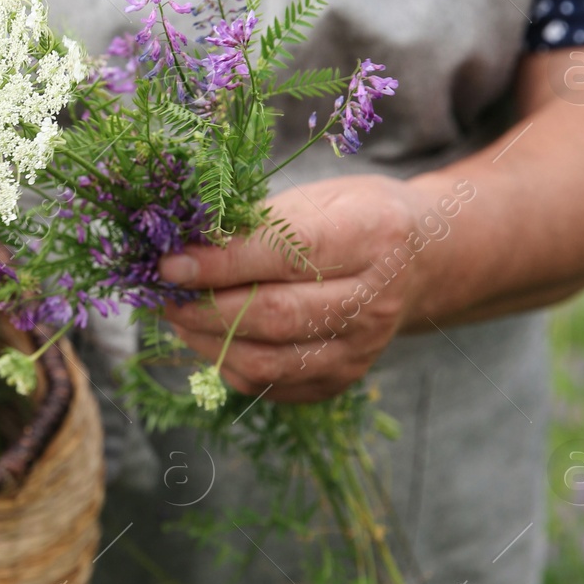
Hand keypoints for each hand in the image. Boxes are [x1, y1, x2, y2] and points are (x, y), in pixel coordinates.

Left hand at [159, 174, 445, 402]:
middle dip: (205, 308)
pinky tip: (209, 336)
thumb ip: (257, 224)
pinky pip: (269, 385)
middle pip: (274, 316)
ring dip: (207, 340)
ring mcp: (360, 349)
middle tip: (163, 294)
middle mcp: (374, 301)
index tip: (169, 263)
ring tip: (178, 314)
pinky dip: (227, 362)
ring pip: (267, 361)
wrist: (419, 261)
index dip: (220, 262)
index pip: (285, 254)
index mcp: (372, 237)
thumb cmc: (354, 218)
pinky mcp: (341, 380)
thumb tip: (183, 245)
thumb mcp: (317, 198)